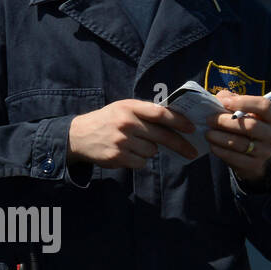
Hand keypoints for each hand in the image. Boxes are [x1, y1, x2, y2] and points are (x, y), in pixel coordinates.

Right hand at [68, 99, 197, 167]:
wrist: (78, 136)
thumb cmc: (107, 120)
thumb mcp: (123, 109)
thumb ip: (145, 112)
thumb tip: (176, 122)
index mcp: (129, 107)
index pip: (160, 113)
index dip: (179, 121)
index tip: (192, 129)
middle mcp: (126, 123)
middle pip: (162, 136)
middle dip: (180, 145)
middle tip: (192, 152)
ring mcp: (121, 141)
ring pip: (152, 151)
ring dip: (149, 150)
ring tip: (134, 145)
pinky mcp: (117, 156)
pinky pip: (141, 162)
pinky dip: (139, 160)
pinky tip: (127, 153)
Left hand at [206, 88, 270, 185]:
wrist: (249, 154)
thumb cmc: (241, 124)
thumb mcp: (238, 110)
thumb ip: (229, 100)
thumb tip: (218, 99)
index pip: (264, 106)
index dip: (244, 102)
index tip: (224, 102)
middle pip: (251, 126)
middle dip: (226, 122)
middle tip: (209, 119)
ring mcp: (265, 151)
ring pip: (241, 143)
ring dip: (220, 137)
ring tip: (208, 133)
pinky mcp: (255, 164)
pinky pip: (235, 157)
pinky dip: (221, 151)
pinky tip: (212, 145)